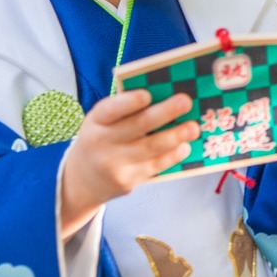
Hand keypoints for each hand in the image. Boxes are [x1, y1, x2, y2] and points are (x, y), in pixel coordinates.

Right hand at [60, 90, 197, 239]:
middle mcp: (102, 143)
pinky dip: (172, 156)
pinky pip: (154, 166)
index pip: (111, 109)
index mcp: (96, 121)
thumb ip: (125, 111)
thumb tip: (165, 96)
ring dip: (175, 136)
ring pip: (150, 148)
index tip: (148, 95)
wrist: (83, 180)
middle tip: (186, 101)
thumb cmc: (101, 140)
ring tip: (193, 128)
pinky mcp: (127, 181)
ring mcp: (114, 165)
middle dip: (165, 112)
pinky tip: (184, 147)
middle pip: (138, 126)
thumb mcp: (102, 123)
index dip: (129, 103)